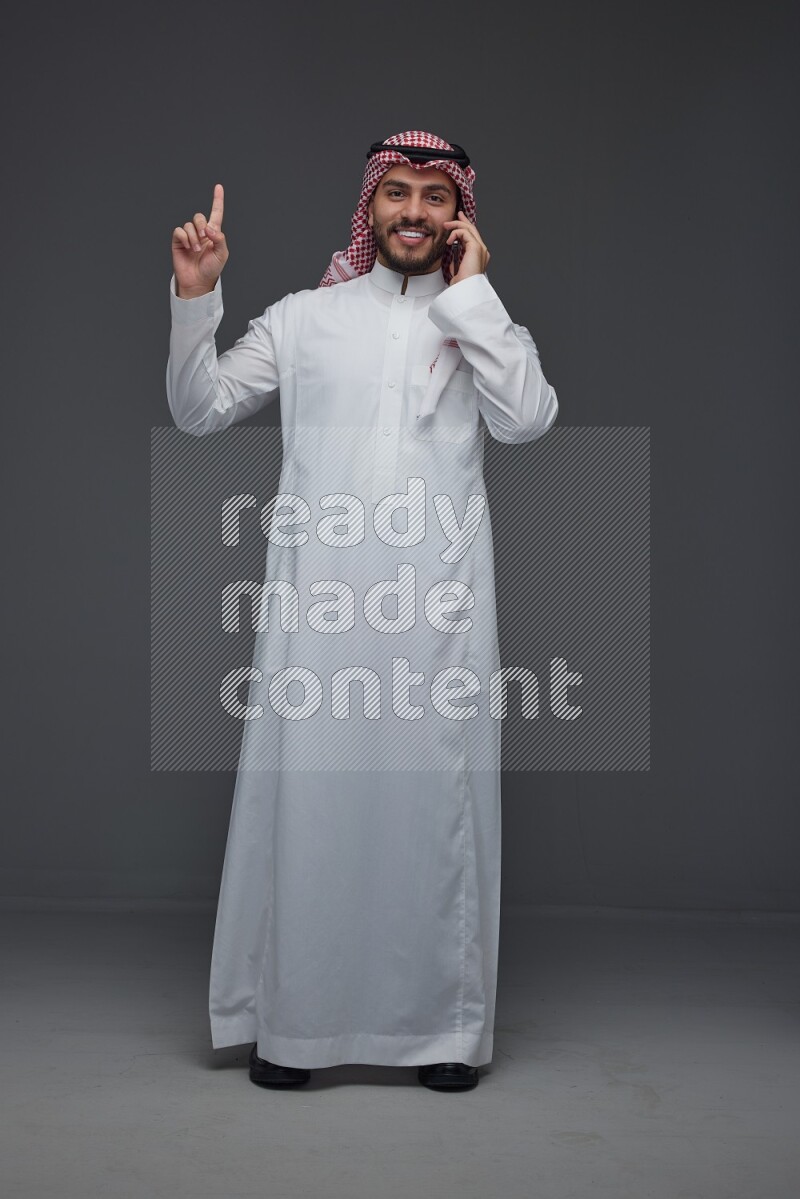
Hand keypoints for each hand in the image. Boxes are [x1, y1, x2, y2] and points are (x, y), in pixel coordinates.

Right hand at [171, 183, 228, 297]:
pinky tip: (188, 248)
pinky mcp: (178, 241)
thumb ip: (219, 238)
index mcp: (213, 233)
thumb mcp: (221, 254)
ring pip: (189, 224)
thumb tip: (209, 228)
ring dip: (194, 237)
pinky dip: (185, 238)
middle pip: (199, 217)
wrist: (198, 281)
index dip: (217, 200)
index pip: (216, 213)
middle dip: (202, 225)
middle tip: (204, 238)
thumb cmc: (211, 269)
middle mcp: (200, 232)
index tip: (218, 187)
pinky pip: (179, 231)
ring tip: (196, 250)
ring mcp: (189, 236)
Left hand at [443, 210, 489, 284]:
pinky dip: (455, 233)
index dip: (465, 228)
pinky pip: (465, 233)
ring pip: (469, 229)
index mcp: (480, 257)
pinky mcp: (476, 248)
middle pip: (473, 230)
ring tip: (446, 225)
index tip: (458, 223)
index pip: (473, 238)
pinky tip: (449, 240)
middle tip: (457, 214)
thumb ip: (458, 265)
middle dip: (464, 221)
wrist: (465, 290)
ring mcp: (481, 249)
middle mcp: (483, 251)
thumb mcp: (458, 272)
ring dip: (456, 225)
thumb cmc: (461, 285)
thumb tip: (453, 262)